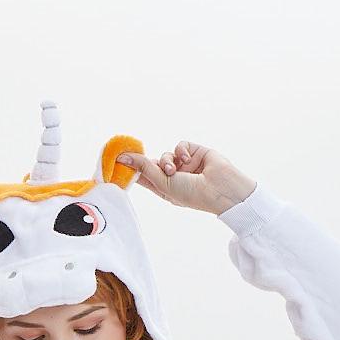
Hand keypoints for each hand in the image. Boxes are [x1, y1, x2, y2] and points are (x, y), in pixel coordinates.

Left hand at [117, 142, 255, 215]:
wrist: (221, 188)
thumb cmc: (193, 194)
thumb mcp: (165, 183)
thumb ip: (145, 168)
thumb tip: (124, 158)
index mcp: (165, 189)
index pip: (144, 178)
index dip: (133, 170)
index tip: (118, 160)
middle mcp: (174, 177)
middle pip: (152, 164)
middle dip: (149, 163)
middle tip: (143, 161)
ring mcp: (184, 164)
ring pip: (166, 154)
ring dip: (167, 160)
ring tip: (175, 169)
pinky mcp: (194, 152)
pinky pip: (180, 145)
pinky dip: (181, 150)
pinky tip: (188, 159)